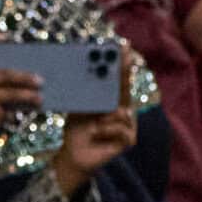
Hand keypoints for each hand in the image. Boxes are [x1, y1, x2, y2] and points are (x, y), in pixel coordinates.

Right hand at [0, 32, 41, 170]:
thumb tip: (21, 78)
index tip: (6, 38)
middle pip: (2, 70)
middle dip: (23, 74)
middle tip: (40, 78)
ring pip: (9, 84)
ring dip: (29, 88)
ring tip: (41, 92)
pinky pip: (11, 100)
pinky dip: (25, 102)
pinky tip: (35, 104)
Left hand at [53, 51, 138, 189]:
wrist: (73, 155)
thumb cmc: (77, 130)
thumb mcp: (78, 108)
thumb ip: (85, 93)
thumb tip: (81, 69)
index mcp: (112, 101)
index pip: (118, 80)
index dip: (122, 63)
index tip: (123, 46)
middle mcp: (124, 110)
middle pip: (126, 90)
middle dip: (123, 73)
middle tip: (122, 58)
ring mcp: (128, 125)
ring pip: (123, 111)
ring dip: (106, 117)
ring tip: (94, 124)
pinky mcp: (128, 139)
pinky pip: (121, 128)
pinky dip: (105, 130)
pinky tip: (96, 134)